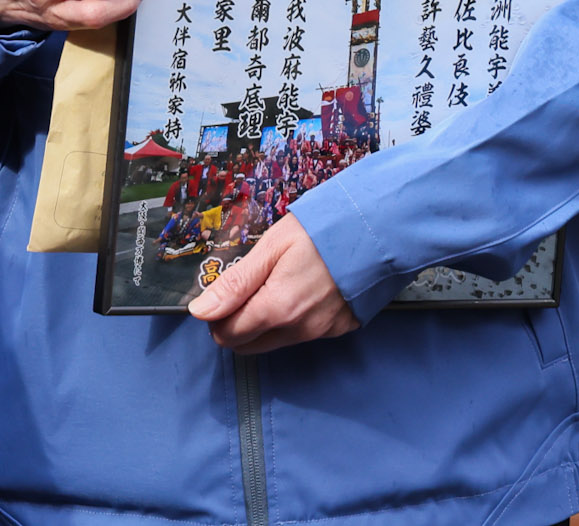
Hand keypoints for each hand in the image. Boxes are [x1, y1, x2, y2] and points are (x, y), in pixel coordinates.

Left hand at [188, 214, 359, 354]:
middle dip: (235, 323)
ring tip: (272, 283)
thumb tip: (200, 311)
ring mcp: (321, 333)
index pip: (227, 335)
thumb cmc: (322, 231)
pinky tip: (299, 290)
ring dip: (262, 322)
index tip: (220, 294)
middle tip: (243, 288)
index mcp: (277, 309)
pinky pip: (302, 334)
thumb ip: (235, 284)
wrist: (378, 231)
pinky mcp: (339, 330)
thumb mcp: (271, 247)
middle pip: (247, 345)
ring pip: (274, 341)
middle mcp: (299, 329)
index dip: (215, 316)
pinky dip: (291, 319)